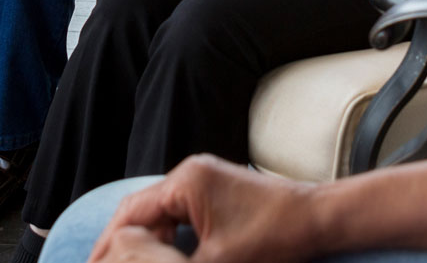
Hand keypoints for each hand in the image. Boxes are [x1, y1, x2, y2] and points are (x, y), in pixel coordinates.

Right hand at [90, 155, 315, 262]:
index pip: (131, 213)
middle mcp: (191, 172)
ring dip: (144, 241)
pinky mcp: (217, 191)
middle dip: (120, 242)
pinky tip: (161, 258)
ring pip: (159, 212)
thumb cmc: (275, 238)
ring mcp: (205, 179)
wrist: (318, 219)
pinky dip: (166, 237)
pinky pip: (179, 212)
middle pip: (140, 209)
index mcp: (185, 181)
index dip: (108, 244)